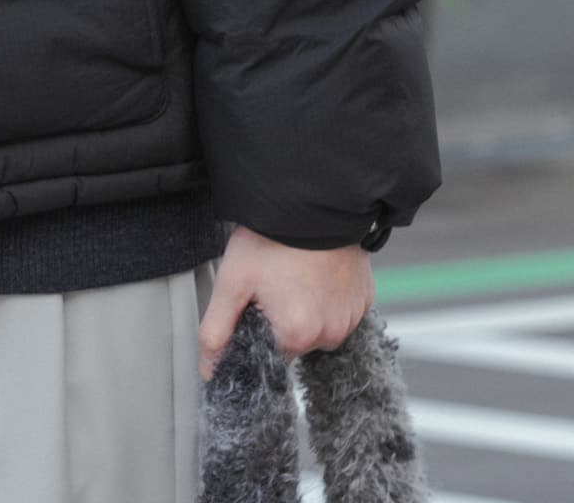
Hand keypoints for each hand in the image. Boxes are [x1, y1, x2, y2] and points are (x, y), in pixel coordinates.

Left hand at [198, 223, 374, 380]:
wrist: (312, 203)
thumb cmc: (272, 239)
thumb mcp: (232, 282)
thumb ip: (216, 331)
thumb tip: (209, 370)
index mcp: (297, 335)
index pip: (271, 353)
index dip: (259, 327)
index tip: (258, 300)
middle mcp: (331, 334)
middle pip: (296, 340)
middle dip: (282, 317)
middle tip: (275, 281)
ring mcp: (352, 317)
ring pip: (320, 326)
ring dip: (306, 308)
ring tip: (296, 273)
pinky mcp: (365, 299)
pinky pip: (341, 310)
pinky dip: (328, 297)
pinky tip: (316, 272)